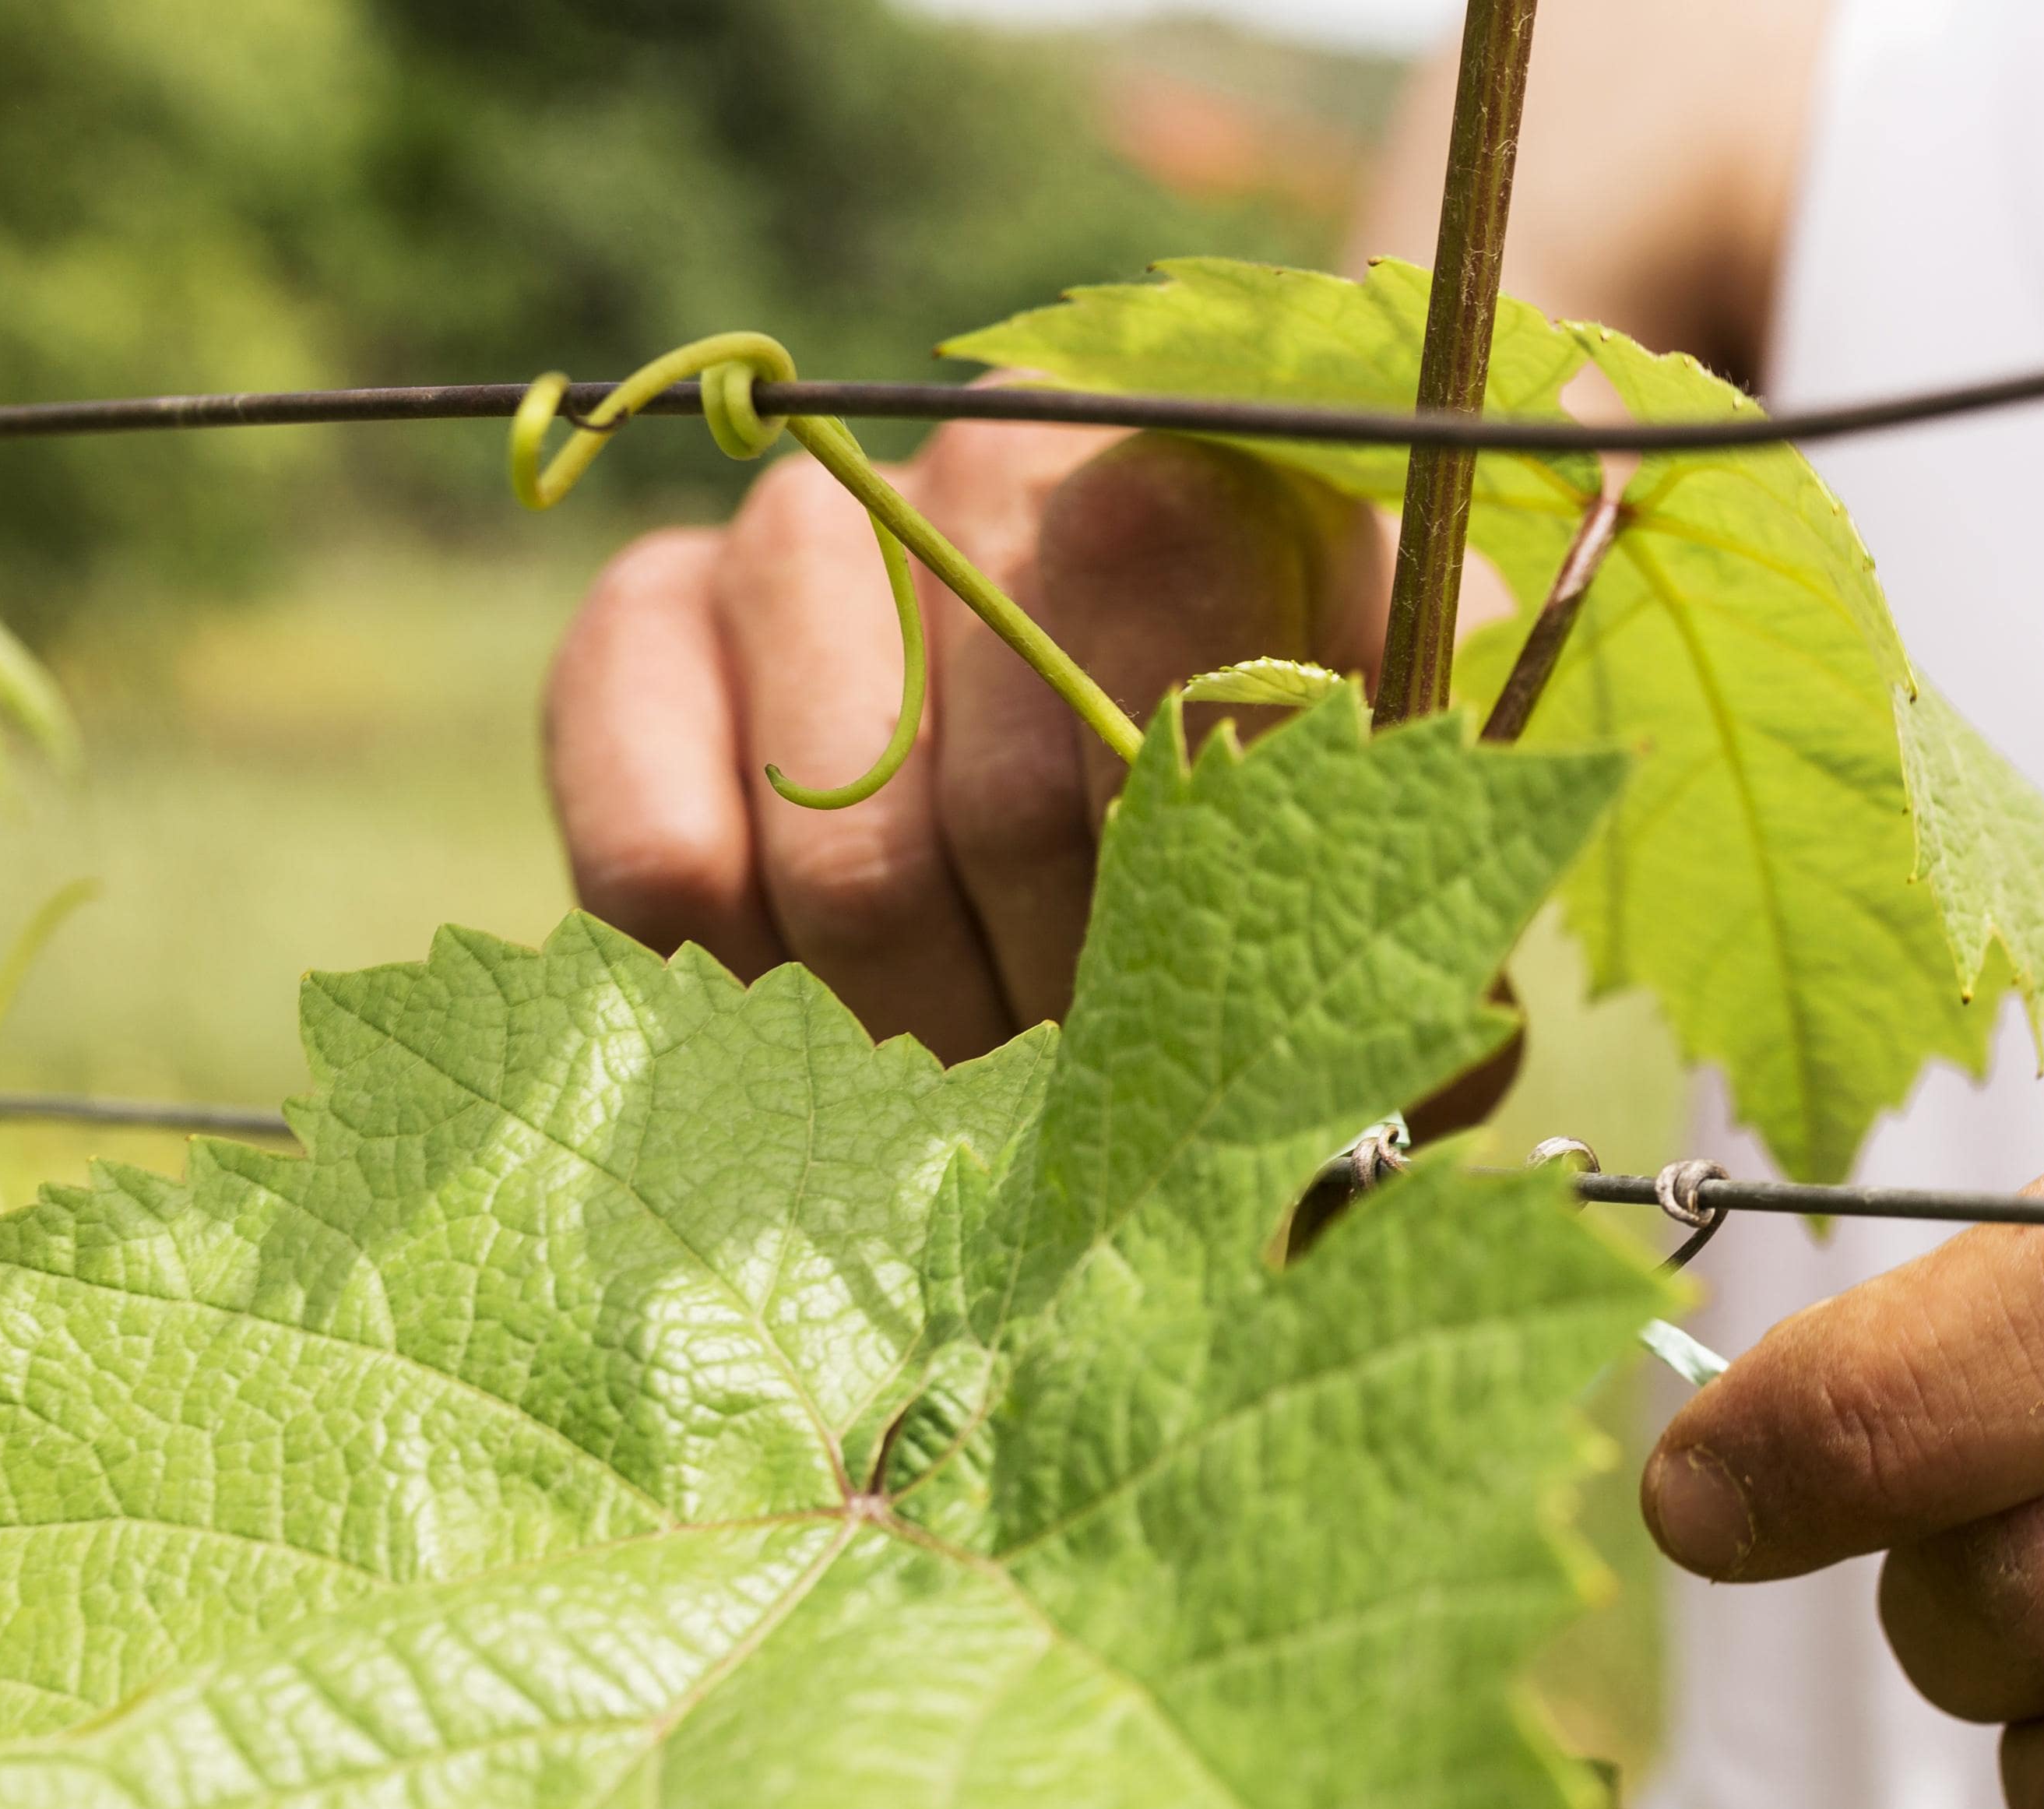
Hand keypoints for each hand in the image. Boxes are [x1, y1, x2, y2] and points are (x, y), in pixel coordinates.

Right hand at [545, 419, 1387, 1064]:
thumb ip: (1398, 941)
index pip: (1177, 671)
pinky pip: (663, 864)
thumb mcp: (1386, 874)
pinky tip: (833, 1029)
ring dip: (924, 1042)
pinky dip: (751, 1005)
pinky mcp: (645, 623)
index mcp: (1227, 485)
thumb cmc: (1283, 839)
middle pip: (1014, 818)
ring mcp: (810, 529)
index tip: (1201, 1030)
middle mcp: (1007, 462)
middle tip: (1093, 1111)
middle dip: (1065, 1025)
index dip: (1181, 904)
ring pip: (846, 867)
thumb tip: (1359, 1099)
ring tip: (981, 1090)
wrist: (1081, 756)